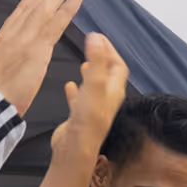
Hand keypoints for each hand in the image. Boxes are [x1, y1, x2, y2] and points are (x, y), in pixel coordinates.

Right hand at [0, 0, 83, 116]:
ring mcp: (25, 39)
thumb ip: (3, 60)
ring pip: (45, 10)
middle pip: (32, 8)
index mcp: (1, 42)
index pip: (16, 17)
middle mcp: (12, 35)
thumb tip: (8, 57)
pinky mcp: (38, 47)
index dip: (26, 4)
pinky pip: (56, 23)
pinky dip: (68, 8)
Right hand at [54, 33, 128, 159]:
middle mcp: (106, 100)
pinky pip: (80, 99)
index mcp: (114, 91)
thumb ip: (96, 61)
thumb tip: (96, 38)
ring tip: (84, 63)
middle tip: (92, 46)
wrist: (74, 149)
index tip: (99, 38)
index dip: (110, 50)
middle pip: (108, 75)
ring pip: (94, 87)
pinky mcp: (80, 117)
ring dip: (90, 74)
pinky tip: (69, 86)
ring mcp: (93, 109)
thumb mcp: (94, 85)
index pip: (118, 66)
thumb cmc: (87, 120)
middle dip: (101, 59)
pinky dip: (76, 90)